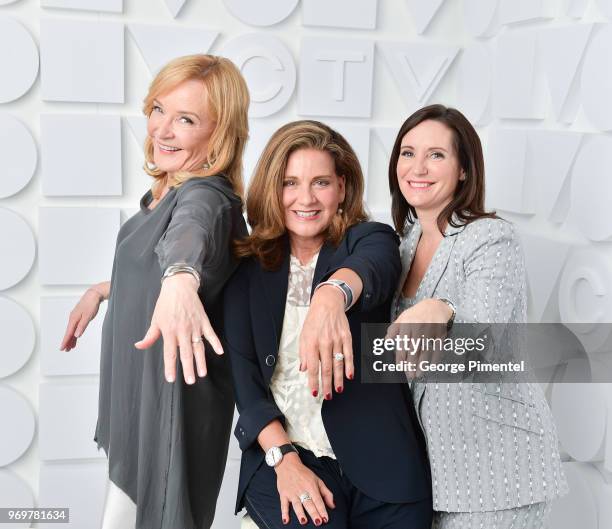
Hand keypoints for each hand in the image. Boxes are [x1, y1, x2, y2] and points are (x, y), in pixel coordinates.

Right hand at [60, 286, 105, 350]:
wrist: (94, 294)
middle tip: (65, 350)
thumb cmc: (91, 303)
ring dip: (71, 338)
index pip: (69, 332)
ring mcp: (76, 317)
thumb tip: (76, 335)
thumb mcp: (87, 316)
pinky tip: (75, 337)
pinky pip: (75, 327)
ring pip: (72, 330)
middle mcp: (73, 318)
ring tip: (70, 347)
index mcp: (73, 318)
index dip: (65, 341)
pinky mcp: (79, 316)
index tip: (62, 348)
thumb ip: (82, 326)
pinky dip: (75, 332)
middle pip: (69, 332)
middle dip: (67, 341)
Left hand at [134, 273, 222, 383]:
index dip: (170, 367)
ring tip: (202, 373)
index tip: (171, 379)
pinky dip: (216, 343)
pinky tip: (220, 352)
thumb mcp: (155, 320)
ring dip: (201, 361)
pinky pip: (210, 334)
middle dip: (188, 368)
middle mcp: (182, 330)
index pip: (170, 353)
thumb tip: (139, 346)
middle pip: (186, 353)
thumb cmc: (165, 304)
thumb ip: (150, 336)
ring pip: (198, 347)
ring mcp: (194, 326)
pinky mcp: (203, 321)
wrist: (179, 287)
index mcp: (169, 331)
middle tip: (191, 381)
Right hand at [275, 453, 333, 525]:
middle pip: (308, 503)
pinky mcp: (283, 494)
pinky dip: (284, 512)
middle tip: (318, 522)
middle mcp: (302, 490)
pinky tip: (286, 520)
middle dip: (313, 513)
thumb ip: (326, 493)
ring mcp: (292, 492)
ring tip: (304, 521)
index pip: (318, 500)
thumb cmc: (304, 473)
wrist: (288, 464)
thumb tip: (332, 506)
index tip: (325, 519)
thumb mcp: (317, 480)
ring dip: (300, 513)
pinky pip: (283, 504)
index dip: (322, 510)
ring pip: (297, 504)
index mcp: (311, 486)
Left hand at [299, 285, 353, 399]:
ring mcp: (336, 339)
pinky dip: (349, 365)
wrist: (327, 303)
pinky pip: (348, 354)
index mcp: (311, 342)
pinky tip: (349, 375)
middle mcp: (324, 342)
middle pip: (326, 367)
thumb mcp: (303, 335)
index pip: (313, 366)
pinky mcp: (346, 336)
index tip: (314, 392)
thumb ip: (303, 353)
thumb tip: (304, 369)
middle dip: (327, 383)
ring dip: (339, 378)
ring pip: (338, 363)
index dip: (313, 381)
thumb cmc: (314, 321)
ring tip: (338, 389)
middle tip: (327, 395)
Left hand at [386, 299, 451, 378]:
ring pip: (425, 350)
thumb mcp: (402, 318)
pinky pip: (437, 348)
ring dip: (422, 364)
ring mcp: (430, 331)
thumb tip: (386, 341)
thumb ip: (393, 330)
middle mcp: (418, 328)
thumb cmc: (416, 314)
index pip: (402, 344)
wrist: (435, 306)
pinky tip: (431, 366)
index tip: (400, 368)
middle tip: (409, 375)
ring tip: (418, 374)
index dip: (401, 358)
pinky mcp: (440, 334)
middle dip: (411, 364)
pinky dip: (434, 358)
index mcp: (407, 325)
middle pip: (414, 350)